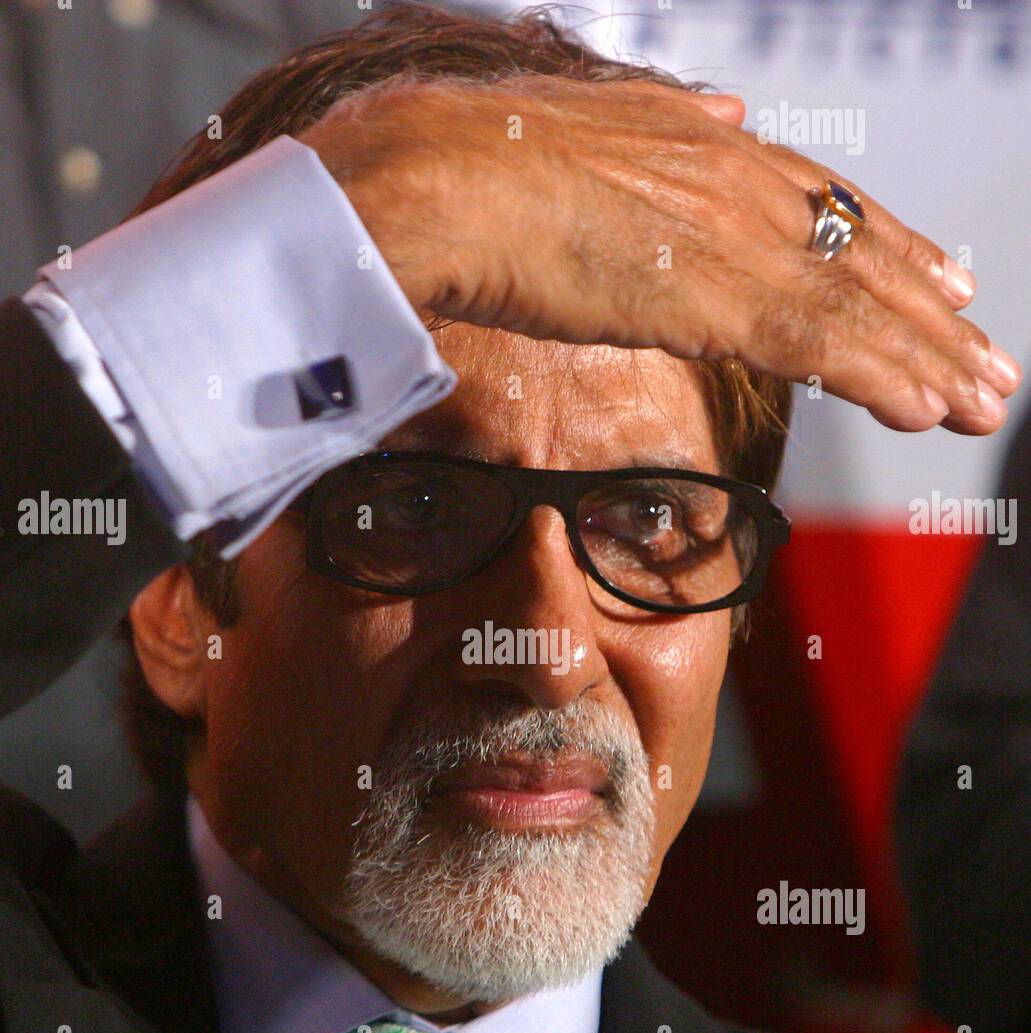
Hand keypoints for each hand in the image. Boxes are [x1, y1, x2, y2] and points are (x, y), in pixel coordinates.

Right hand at [298, 75, 1018, 434]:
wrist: (431, 182)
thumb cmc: (469, 162)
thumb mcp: (579, 124)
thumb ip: (660, 125)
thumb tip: (719, 115)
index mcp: (703, 145)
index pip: (821, 204)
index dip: (885, 246)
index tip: (936, 280)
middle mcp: (736, 181)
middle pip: (861, 253)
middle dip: (930, 313)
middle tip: (986, 359)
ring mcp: (733, 237)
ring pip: (860, 304)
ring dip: (928, 358)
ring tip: (983, 402)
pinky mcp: (717, 295)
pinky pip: (826, 344)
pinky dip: (888, 379)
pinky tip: (931, 411)